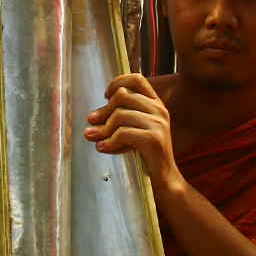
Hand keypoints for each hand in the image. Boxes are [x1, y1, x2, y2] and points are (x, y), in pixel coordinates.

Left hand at [84, 73, 178, 188]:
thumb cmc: (145, 152)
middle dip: (103, 110)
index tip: (106, 96)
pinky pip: (123, 133)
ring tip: (93, 139)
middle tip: (91, 122)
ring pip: (120, 115)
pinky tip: (102, 147)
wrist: (165, 177)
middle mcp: (159, 110)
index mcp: (156, 103)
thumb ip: (117, 119)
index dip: (117, 83)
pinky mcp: (154, 139)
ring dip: (103, 128)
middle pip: (123, 96)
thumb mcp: (133, 130)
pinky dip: (109, 141)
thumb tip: (91, 118)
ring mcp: (158, 124)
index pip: (137, 79)